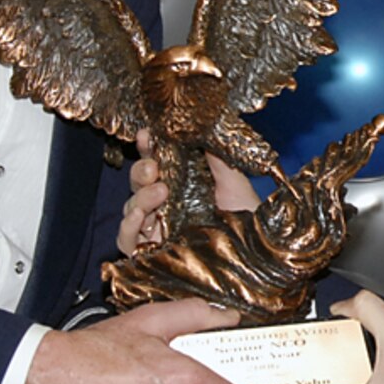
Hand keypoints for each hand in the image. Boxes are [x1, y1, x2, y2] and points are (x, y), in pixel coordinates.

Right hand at [118, 131, 260, 256]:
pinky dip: (127, 227)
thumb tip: (200, 130)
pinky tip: (139, 217)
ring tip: (160, 191)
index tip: (147, 135)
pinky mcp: (151, 254)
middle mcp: (165, 204)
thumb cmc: (247, 218)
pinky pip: (127, 240)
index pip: (156, 162)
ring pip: (131, 209)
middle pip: (138, 184)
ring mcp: (156, 229)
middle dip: (141, 171)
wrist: (256, 253)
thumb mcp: (235, 183)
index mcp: (181, 184)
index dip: (148, 147)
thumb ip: (217, 158)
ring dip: (139, 197)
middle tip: (154, 168)